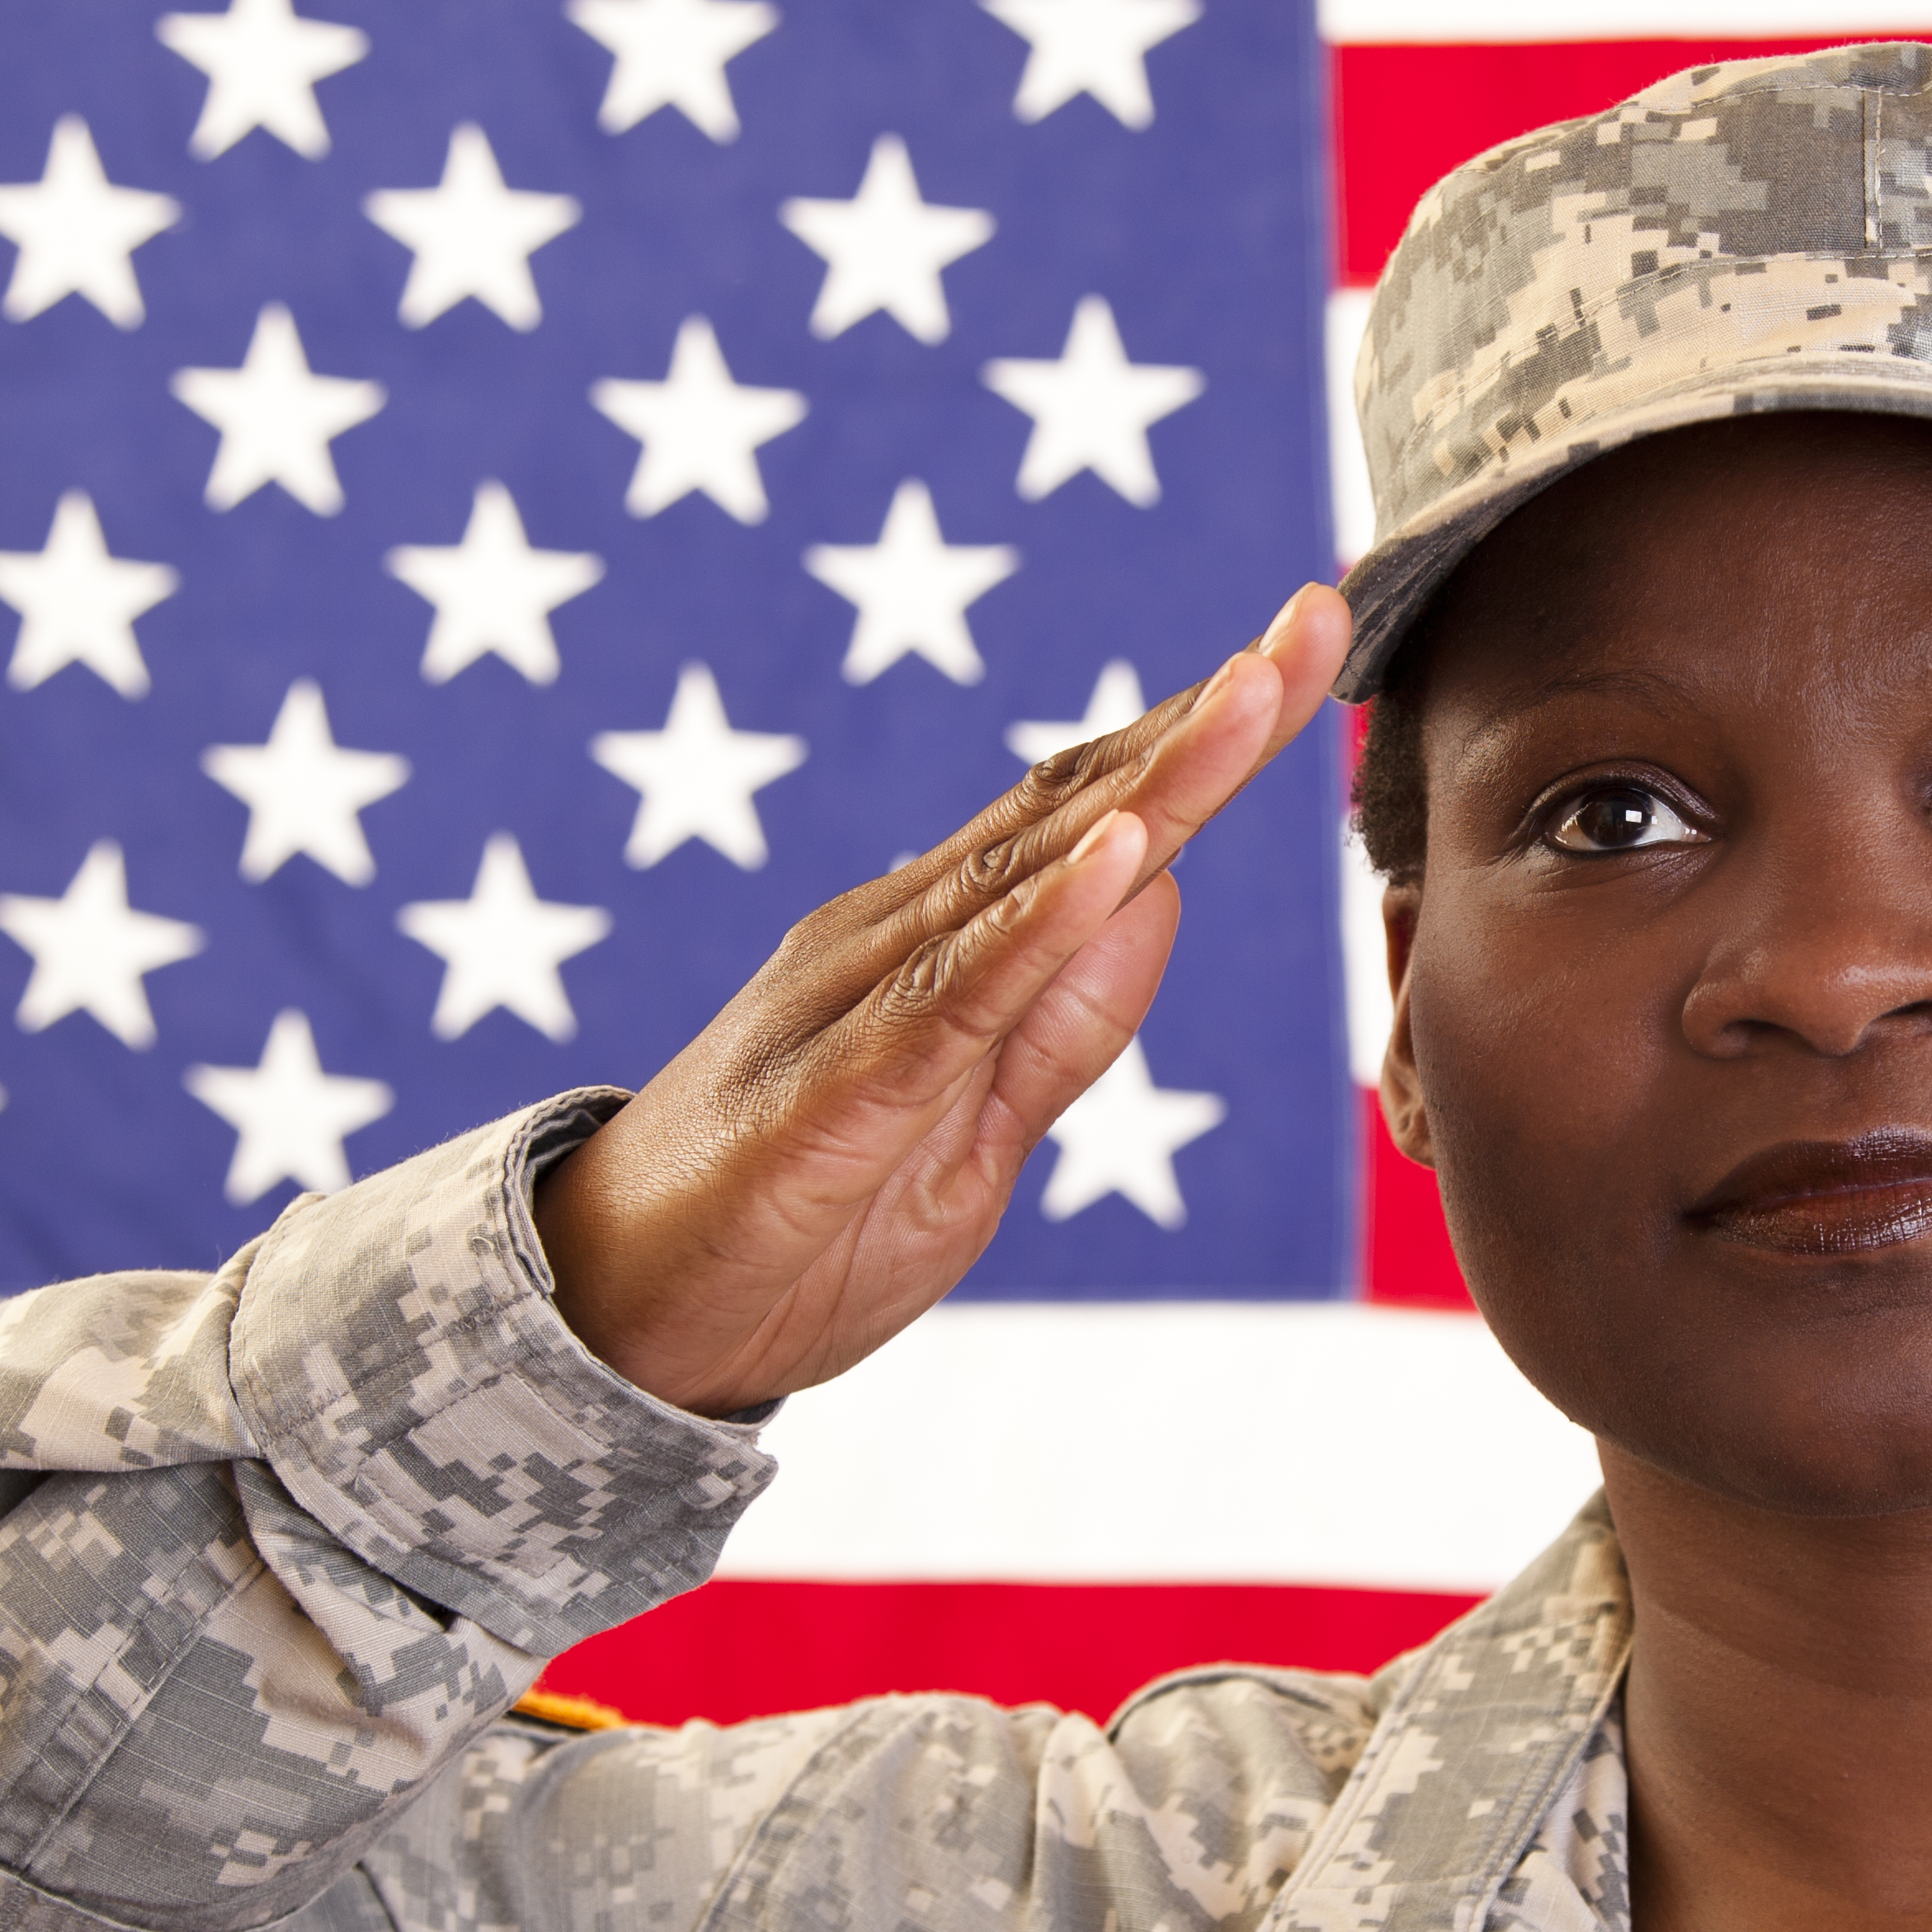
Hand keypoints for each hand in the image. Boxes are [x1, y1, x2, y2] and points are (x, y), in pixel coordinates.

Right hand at [532, 583, 1350, 1413]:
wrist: (607, 1321)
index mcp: (940, 946)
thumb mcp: (978, 1143)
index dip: (1205, 737)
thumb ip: (1065, 1026)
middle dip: (1213, 716)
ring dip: (1157, 781)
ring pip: (1032, 872)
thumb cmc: (793, 1229)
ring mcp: (859, 1000)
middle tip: (1324, 610)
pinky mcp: (834, 1091)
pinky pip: (956, 995)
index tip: (1313, 643)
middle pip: (1080, 808)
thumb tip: (1166, 894)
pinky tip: (1125, 859)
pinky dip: (1044, 924)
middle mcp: (898, 936)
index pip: (1095, 818)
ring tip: (1259, 689)